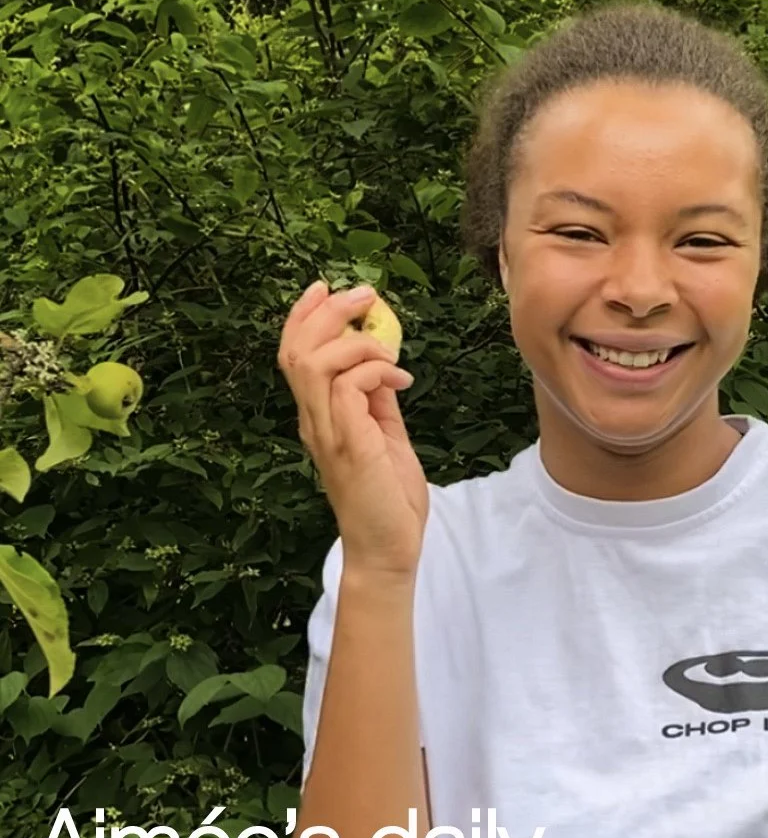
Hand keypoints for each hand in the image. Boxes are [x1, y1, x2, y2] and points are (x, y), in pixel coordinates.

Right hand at [278, 280, 428, 574]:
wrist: (388, 549)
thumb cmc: (387, 497)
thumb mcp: (385, 436)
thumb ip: (376, 401)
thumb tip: (380, 366)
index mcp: (319, 417)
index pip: (293, 356)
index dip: (303, 317)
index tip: (325, 288)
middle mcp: (314, 422)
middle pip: (297, 351)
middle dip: (328, 313)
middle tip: (364, 296)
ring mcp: (329, 434)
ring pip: (316, 364)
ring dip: (356, 342)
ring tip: (390, 351)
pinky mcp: (350, 445)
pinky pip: (349, 388)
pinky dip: (376, 371)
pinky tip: (402, 380)